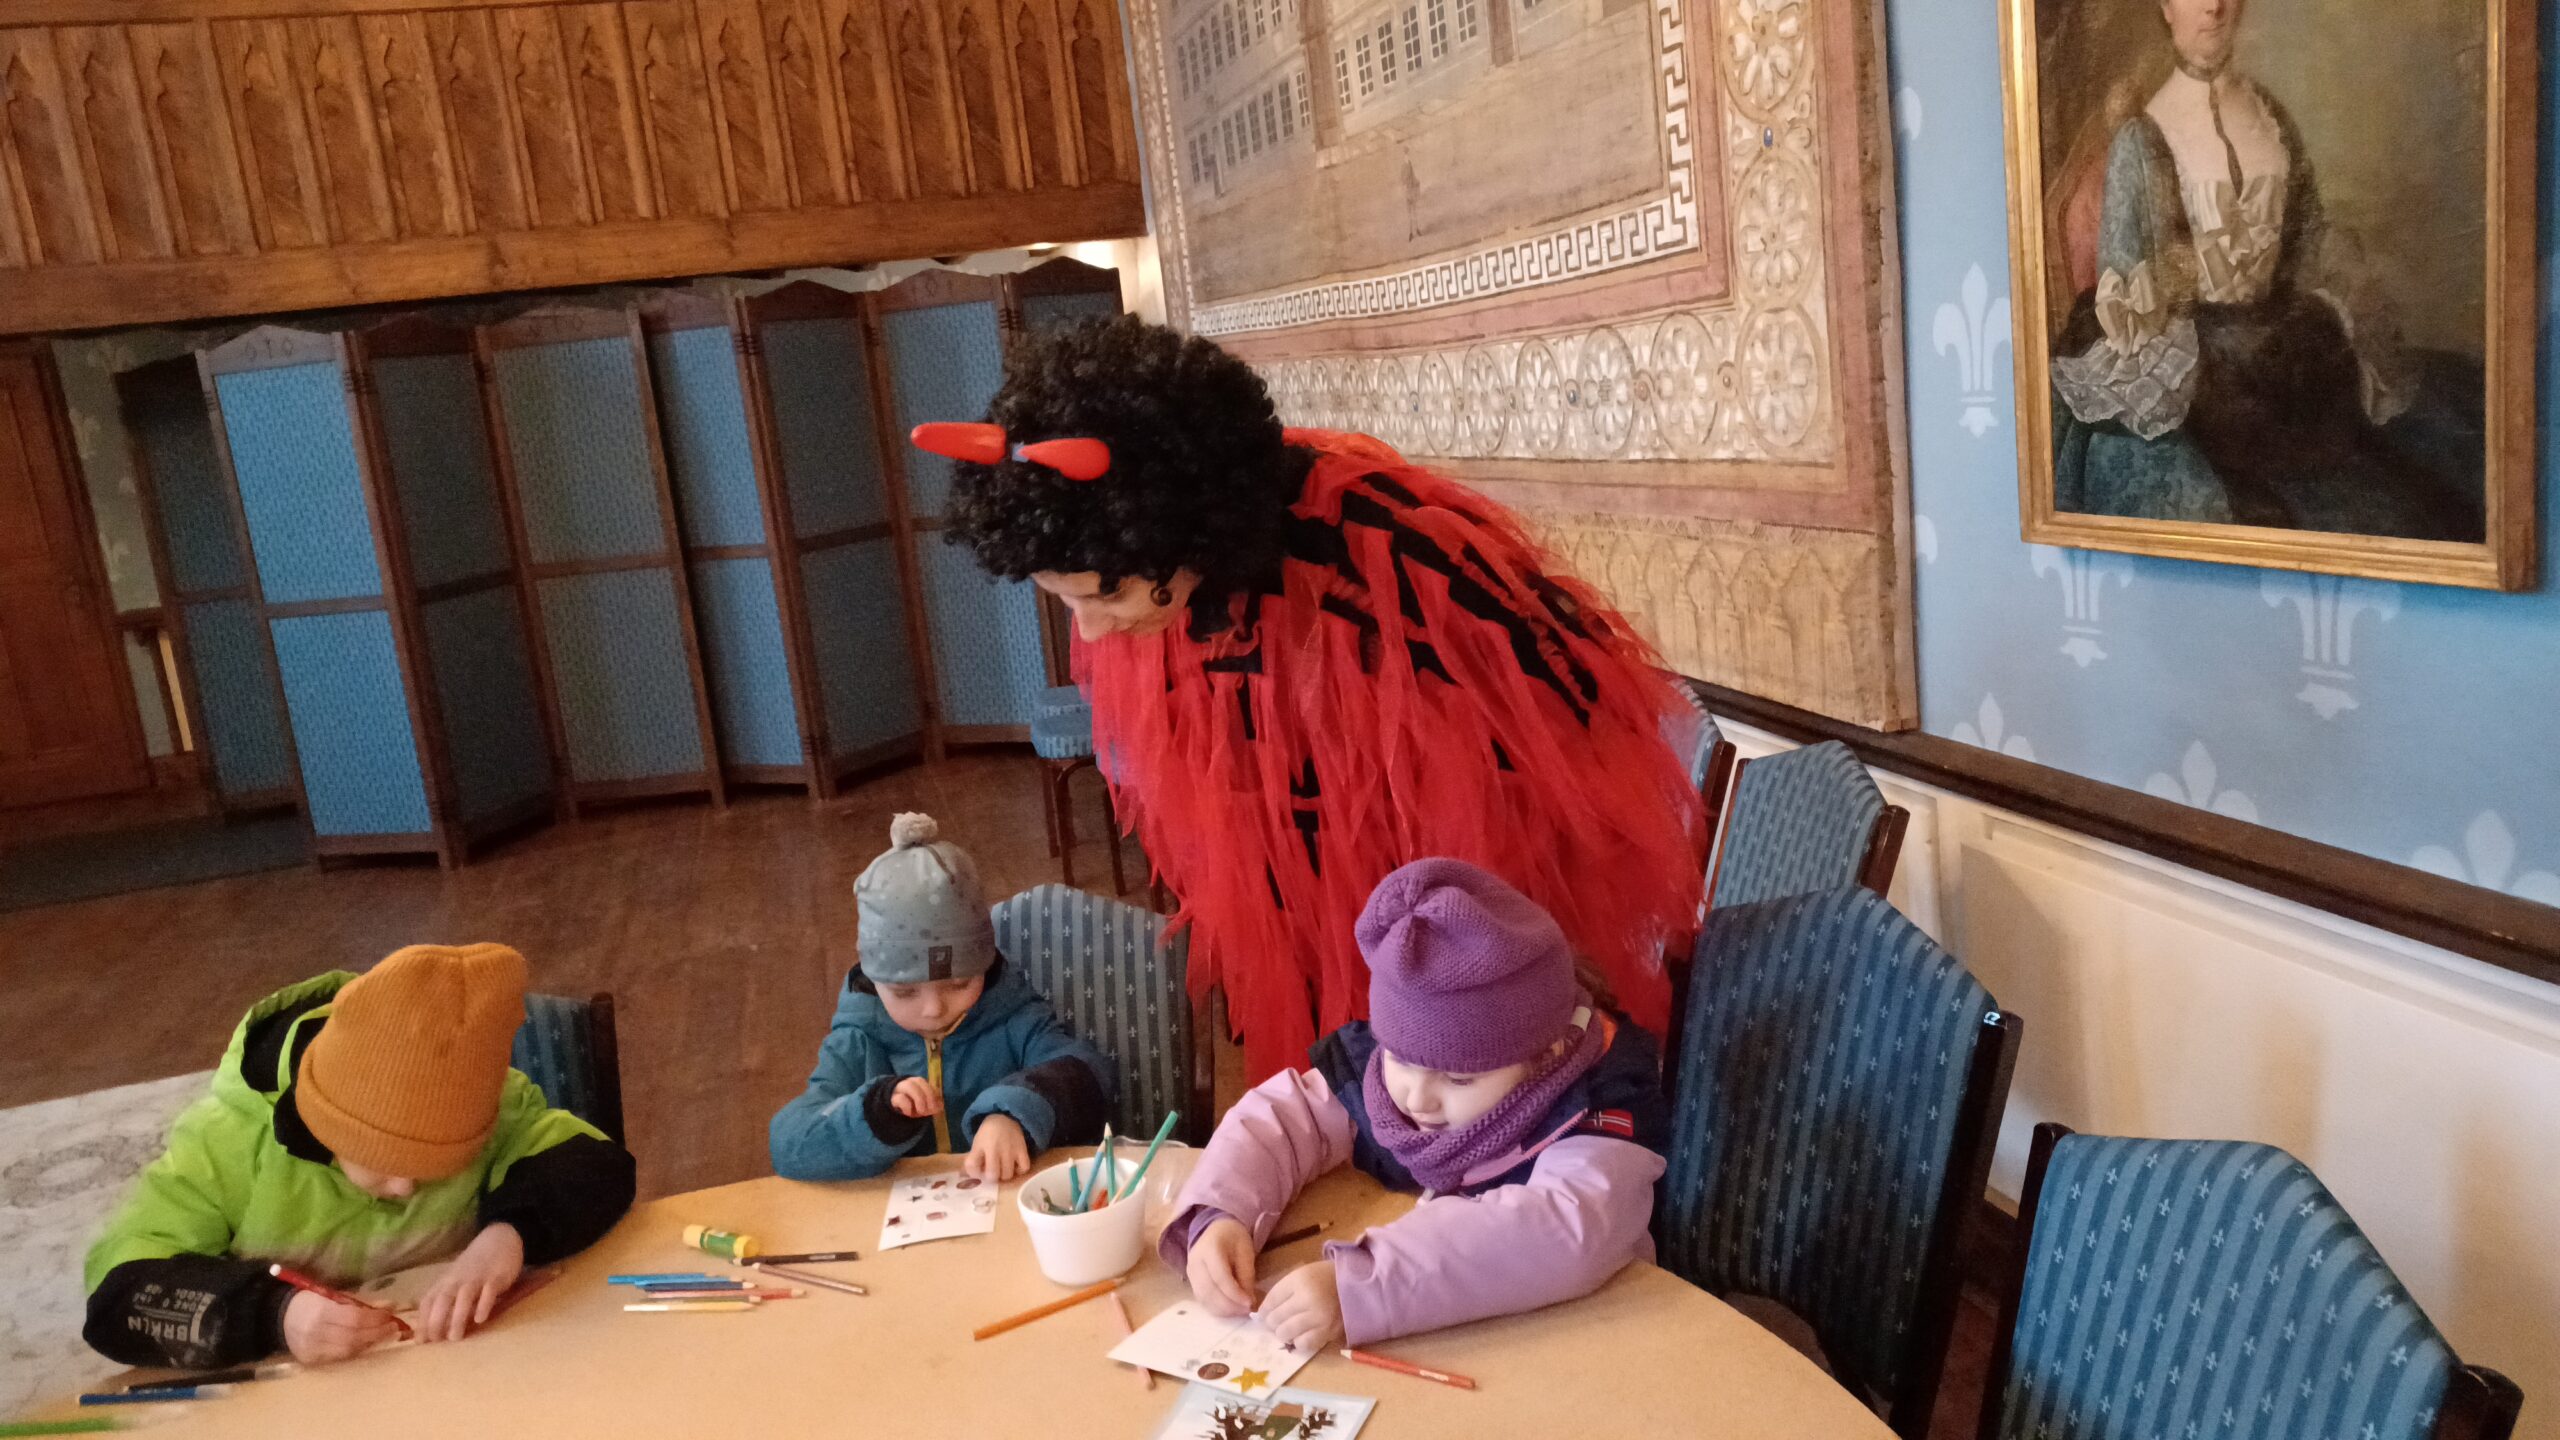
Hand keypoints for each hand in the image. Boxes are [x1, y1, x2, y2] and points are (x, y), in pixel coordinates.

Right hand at [280, 1289, 403, 1363]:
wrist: (278, 1317)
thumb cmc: (309, 1300)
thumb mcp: (331, 1294)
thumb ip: (358, 1302)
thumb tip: (389, 1305)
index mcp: (320, 1312)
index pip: (354, 1319)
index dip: (375, 1318)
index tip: (390, 1314)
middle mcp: (316, 1334)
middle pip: (353, 1337)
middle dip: (377, 1333)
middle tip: (394, 1327)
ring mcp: (312, 1350)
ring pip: (348, 1351)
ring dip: (370, 1343)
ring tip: (384, 1335)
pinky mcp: (311, 1361)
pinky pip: (338, 1357)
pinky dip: (356, 1350)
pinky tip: (367, 1343)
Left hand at [415, 1223, 524, 1342]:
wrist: (500, 1238)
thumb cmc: (476, 1265)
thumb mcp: (457, 1279)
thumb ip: (449, 1299)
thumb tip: (438, 1327)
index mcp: (446, 1282)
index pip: (428, 1302)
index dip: (423, 1321)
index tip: (421, 1342)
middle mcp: (458, 1281)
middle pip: (442, 1301)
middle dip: (436, 1322)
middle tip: (436, 1342)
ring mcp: (477, 1278)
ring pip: (463, 1298)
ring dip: (457, 1318)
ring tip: (455, 1338)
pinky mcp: (496, 1277)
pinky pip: (489, 1292)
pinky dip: (483, 1304)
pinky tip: (481, 1319)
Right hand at [890, 1077, 942, 1118]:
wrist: (895, 1109)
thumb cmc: (913, 1106)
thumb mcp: (924, 1106)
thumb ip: (933, 1104)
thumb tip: (940, 1106)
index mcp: (919, 1082)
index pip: (929, 1084)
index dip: (934, 1095)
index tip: (936, 1108)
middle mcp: (910, 1082)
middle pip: (920, 1081)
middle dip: (928, 1096)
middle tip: (930, 1110)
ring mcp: (900, 1089)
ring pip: (910, 1086)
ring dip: (919, 1099)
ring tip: (921, 1112)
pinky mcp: (893, 1098)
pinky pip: (900, 1098)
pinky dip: (907, 1106)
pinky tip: (909, 1113)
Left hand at [964, 1114, 1029, 1181]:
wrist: (1004, 1119)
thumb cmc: (988, 1136)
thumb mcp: (976, 1146)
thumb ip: (973, 1162)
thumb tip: (975, 1177)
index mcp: (984, 1147)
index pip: (976, 1167)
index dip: (977, 1173)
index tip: (980, 1169)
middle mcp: (998, 1149)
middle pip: (994, 1175)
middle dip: (992, 1177)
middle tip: (992, 1171)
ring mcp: (1012, 1150)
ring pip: (1008, 1175)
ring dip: (1004, 1176)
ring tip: (1002, 1169)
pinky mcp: (1023, 1150)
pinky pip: (1024, 1168)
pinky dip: (1019, 1171)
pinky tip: (1014, 1166)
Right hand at [1185, 1217, 1257, 1316]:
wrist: (1215, 1229)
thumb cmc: (1233, 1238)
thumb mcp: (1245, 1250)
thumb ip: (1246, 1275)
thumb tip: (1249, 1301)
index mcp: (1209, 1249)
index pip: (1220, 1277)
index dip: (1235, 1294)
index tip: (1250, 1303)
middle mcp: (1195, 1263)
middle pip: (1209, 1291)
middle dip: (1229, 1305)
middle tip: (1247, 1310)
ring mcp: (1190, 1274)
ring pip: (1204, 1299)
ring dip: (1223, 1310)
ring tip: (1240, 1311)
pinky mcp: (1191, 1283)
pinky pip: (1202, 1300)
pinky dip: (1216, 1308)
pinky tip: (1230, 1309)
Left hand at [1255, 1259, 1342, 1352]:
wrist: (1355, 1285)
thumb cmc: (1323, 1279)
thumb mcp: (1300, 1275)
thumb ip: (1281, 1292)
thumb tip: (1263, 1314)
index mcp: (1300, 1280)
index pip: (1271, 1300)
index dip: (1264, 1310)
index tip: (1264, 1313)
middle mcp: (1309, 1299)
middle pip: (1276, 1318)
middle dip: (1272, 1322)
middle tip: (1276, 1321)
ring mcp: (1319, 1318)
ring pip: (1286, 1333)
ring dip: (1283, 1333)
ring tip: (1288, 1328)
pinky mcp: (1328, 1332)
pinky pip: (1303, 1344)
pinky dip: (1298, 1341)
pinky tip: (1301, 1335)